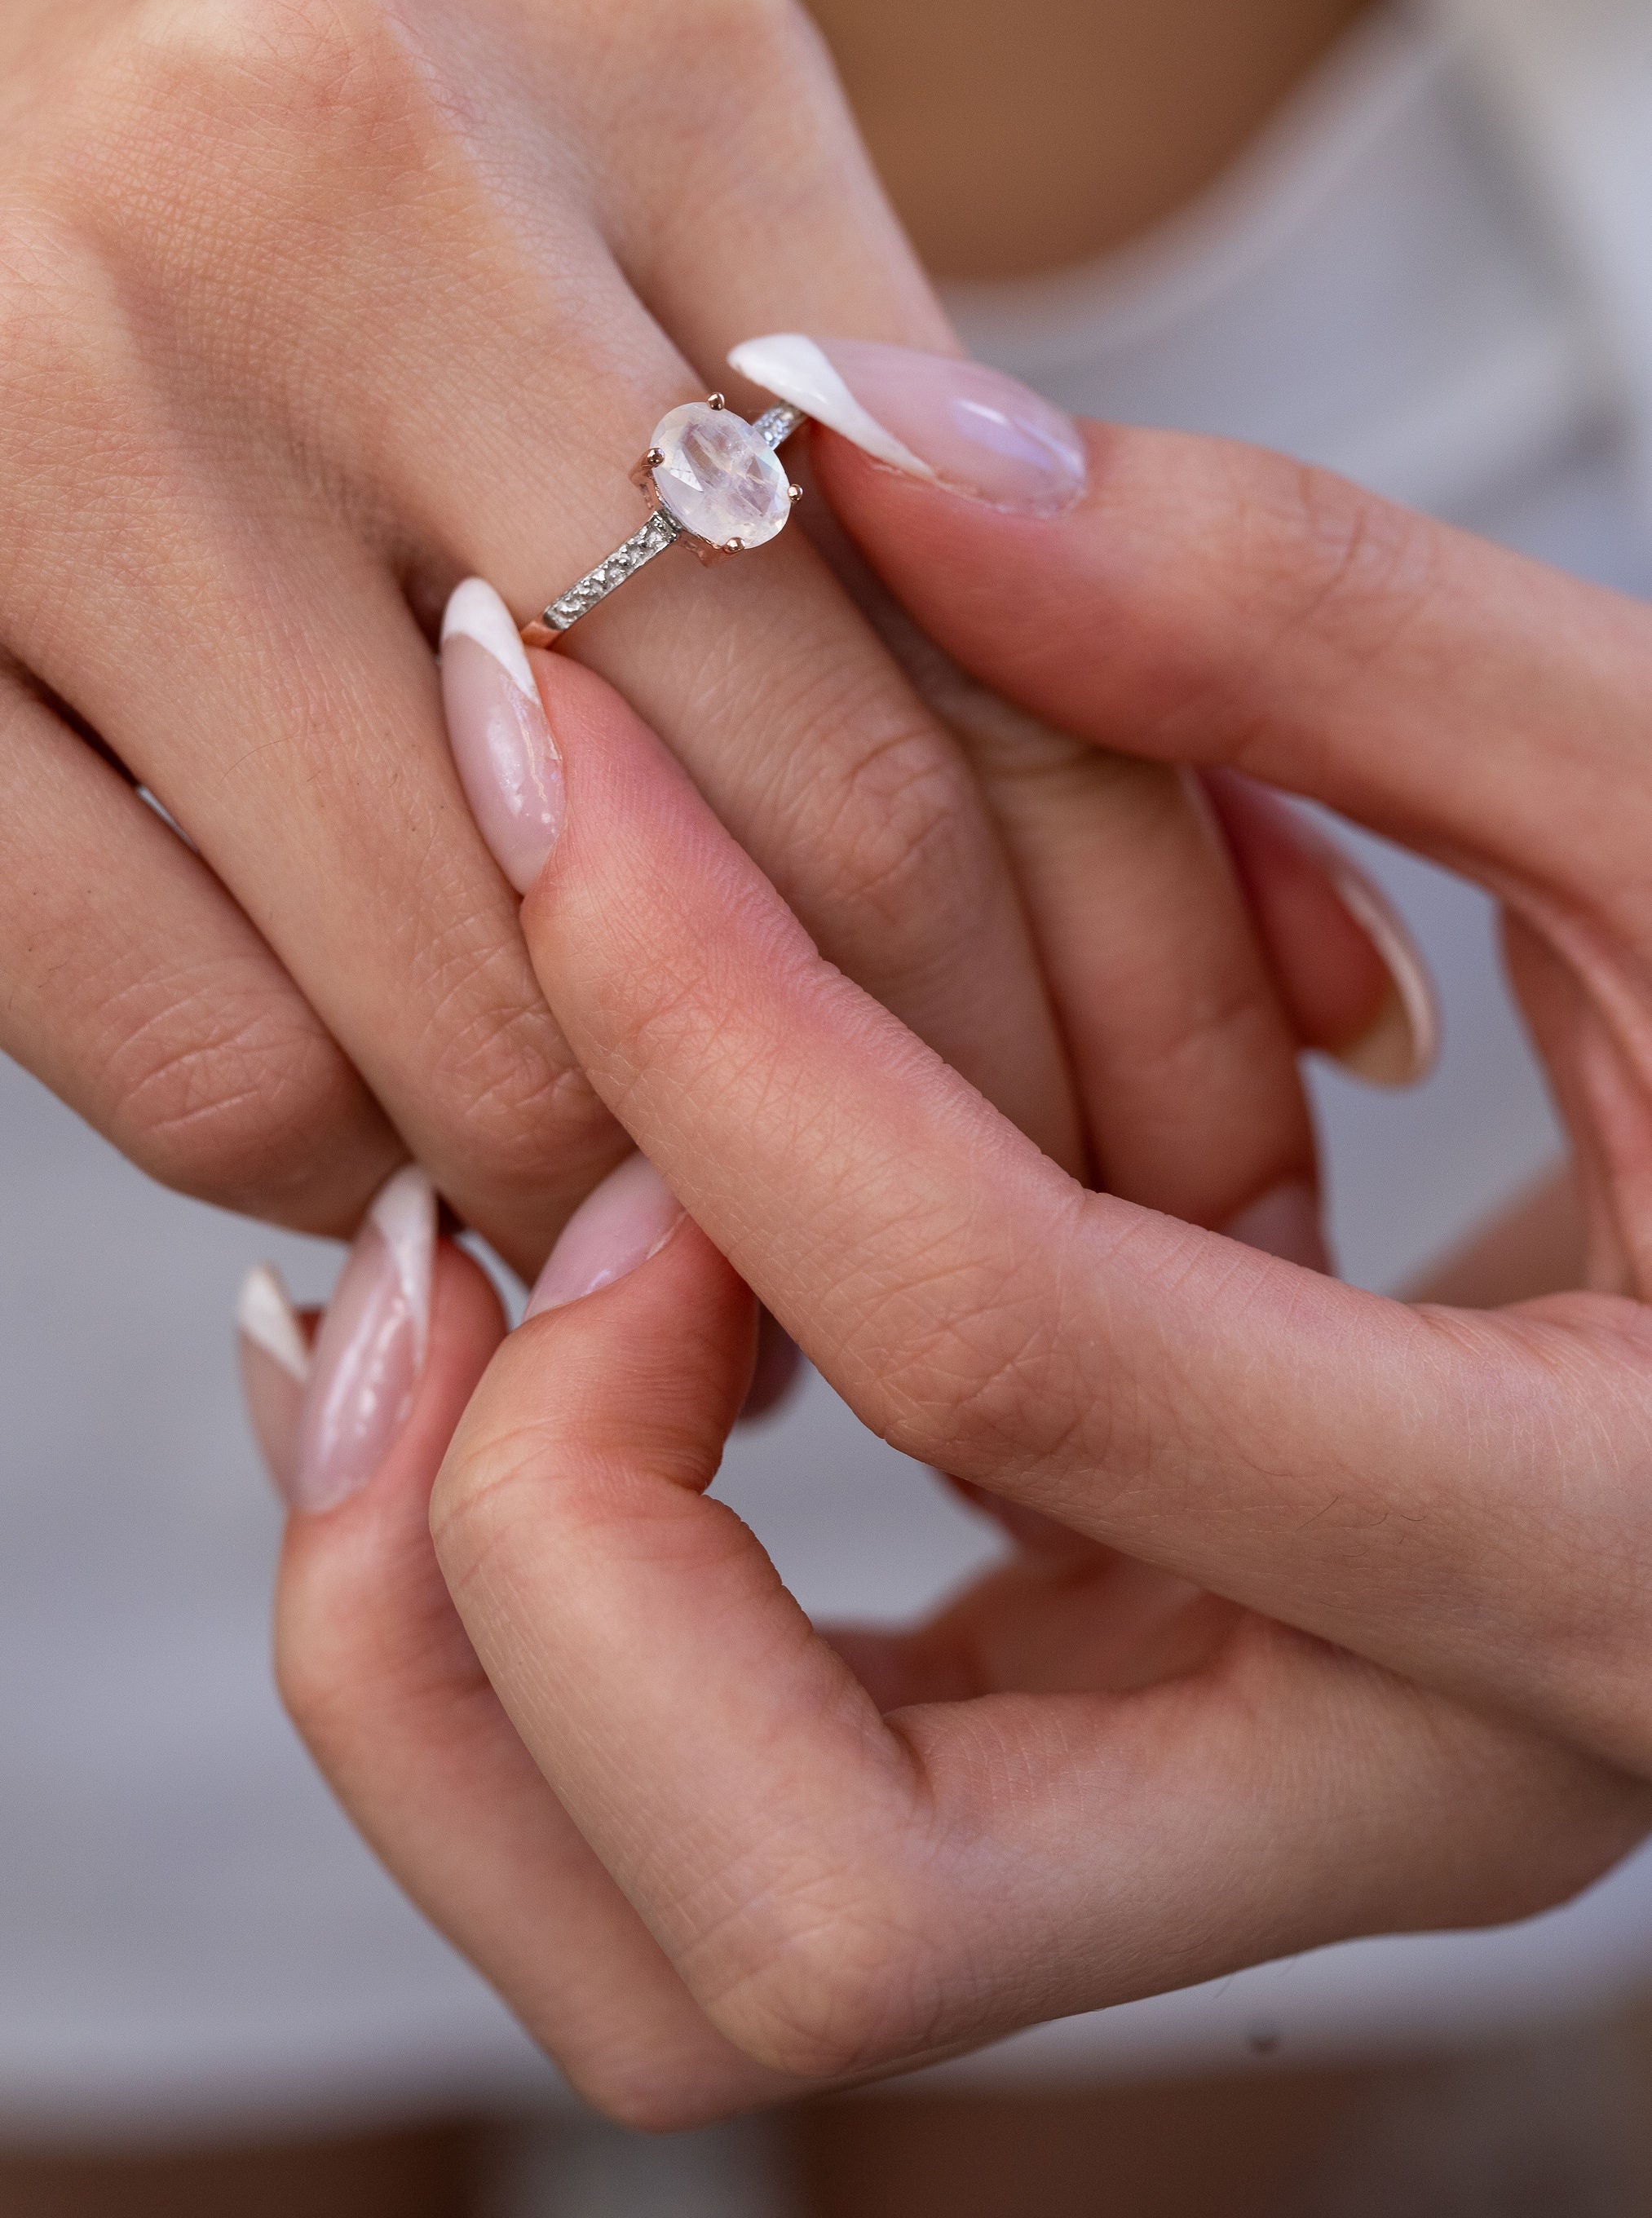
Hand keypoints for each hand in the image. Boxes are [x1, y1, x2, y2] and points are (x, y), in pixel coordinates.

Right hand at [0, 0, 1361, 1267]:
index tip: (1203, 1153)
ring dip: (629, 1181)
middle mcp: (338, 133)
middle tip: (996, 1283)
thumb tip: (1304, 961)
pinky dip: (355, 1165)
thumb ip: (936, 534)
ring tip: (683, 1216)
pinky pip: (209, 1056)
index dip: (1141, 953)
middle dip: (946, 1123)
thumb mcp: (626, 210)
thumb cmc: (286, 169)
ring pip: (499, 991)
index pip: (999, 598)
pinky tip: (407, 1128)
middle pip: (799, 813)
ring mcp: (62, 366)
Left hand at [273, 368, 1649, 2119]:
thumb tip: (856, 446)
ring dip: (465, 1631)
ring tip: (442, 1260)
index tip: (538, 742)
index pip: (1014, 1345)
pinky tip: (532, 1305)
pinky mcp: (1144, 1751)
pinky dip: (541, 1603)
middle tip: (496, 1175)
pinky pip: (738, 1809)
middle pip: (812, 1904)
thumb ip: (1295, 619)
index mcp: (1598, 1535)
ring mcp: (1245, 1810)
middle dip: (534, 1518)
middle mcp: (1394, 1775)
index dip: (711, 1013)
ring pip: (716, 1956)